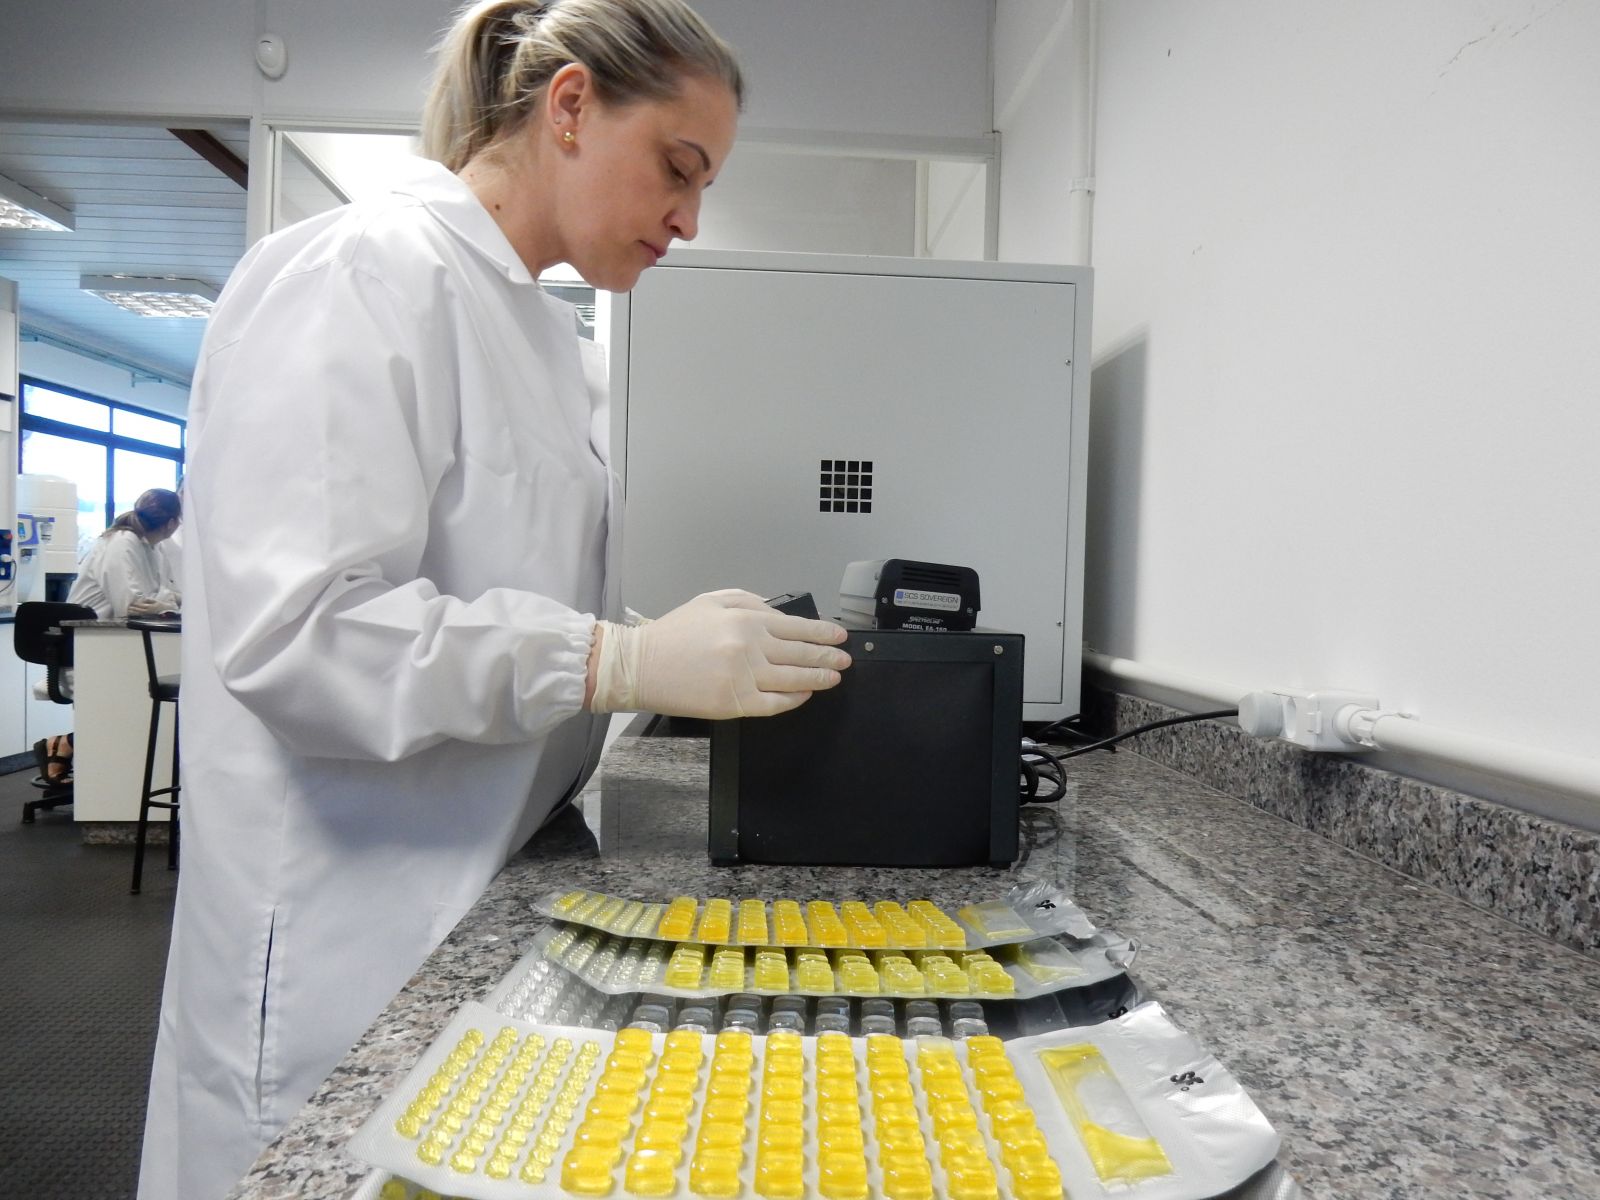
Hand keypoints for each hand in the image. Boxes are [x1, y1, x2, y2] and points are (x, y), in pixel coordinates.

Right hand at [589, 589, 851, 718]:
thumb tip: (780, 615)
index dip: (822, 633)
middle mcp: (750, 647)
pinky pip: (775, 704)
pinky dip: (794, 700)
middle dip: (828, 656)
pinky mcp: (735, 704)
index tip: (840, 636)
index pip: (796, 627)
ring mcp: (744, 677)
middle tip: (845, 660)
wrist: (641, 666)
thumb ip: (748, 602)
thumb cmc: (675, 633)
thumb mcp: (711, 602)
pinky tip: (805, 695)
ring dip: (819, 678)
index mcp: (746, 620)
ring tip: (834, 677)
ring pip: (794, 679)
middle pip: (801, 654)